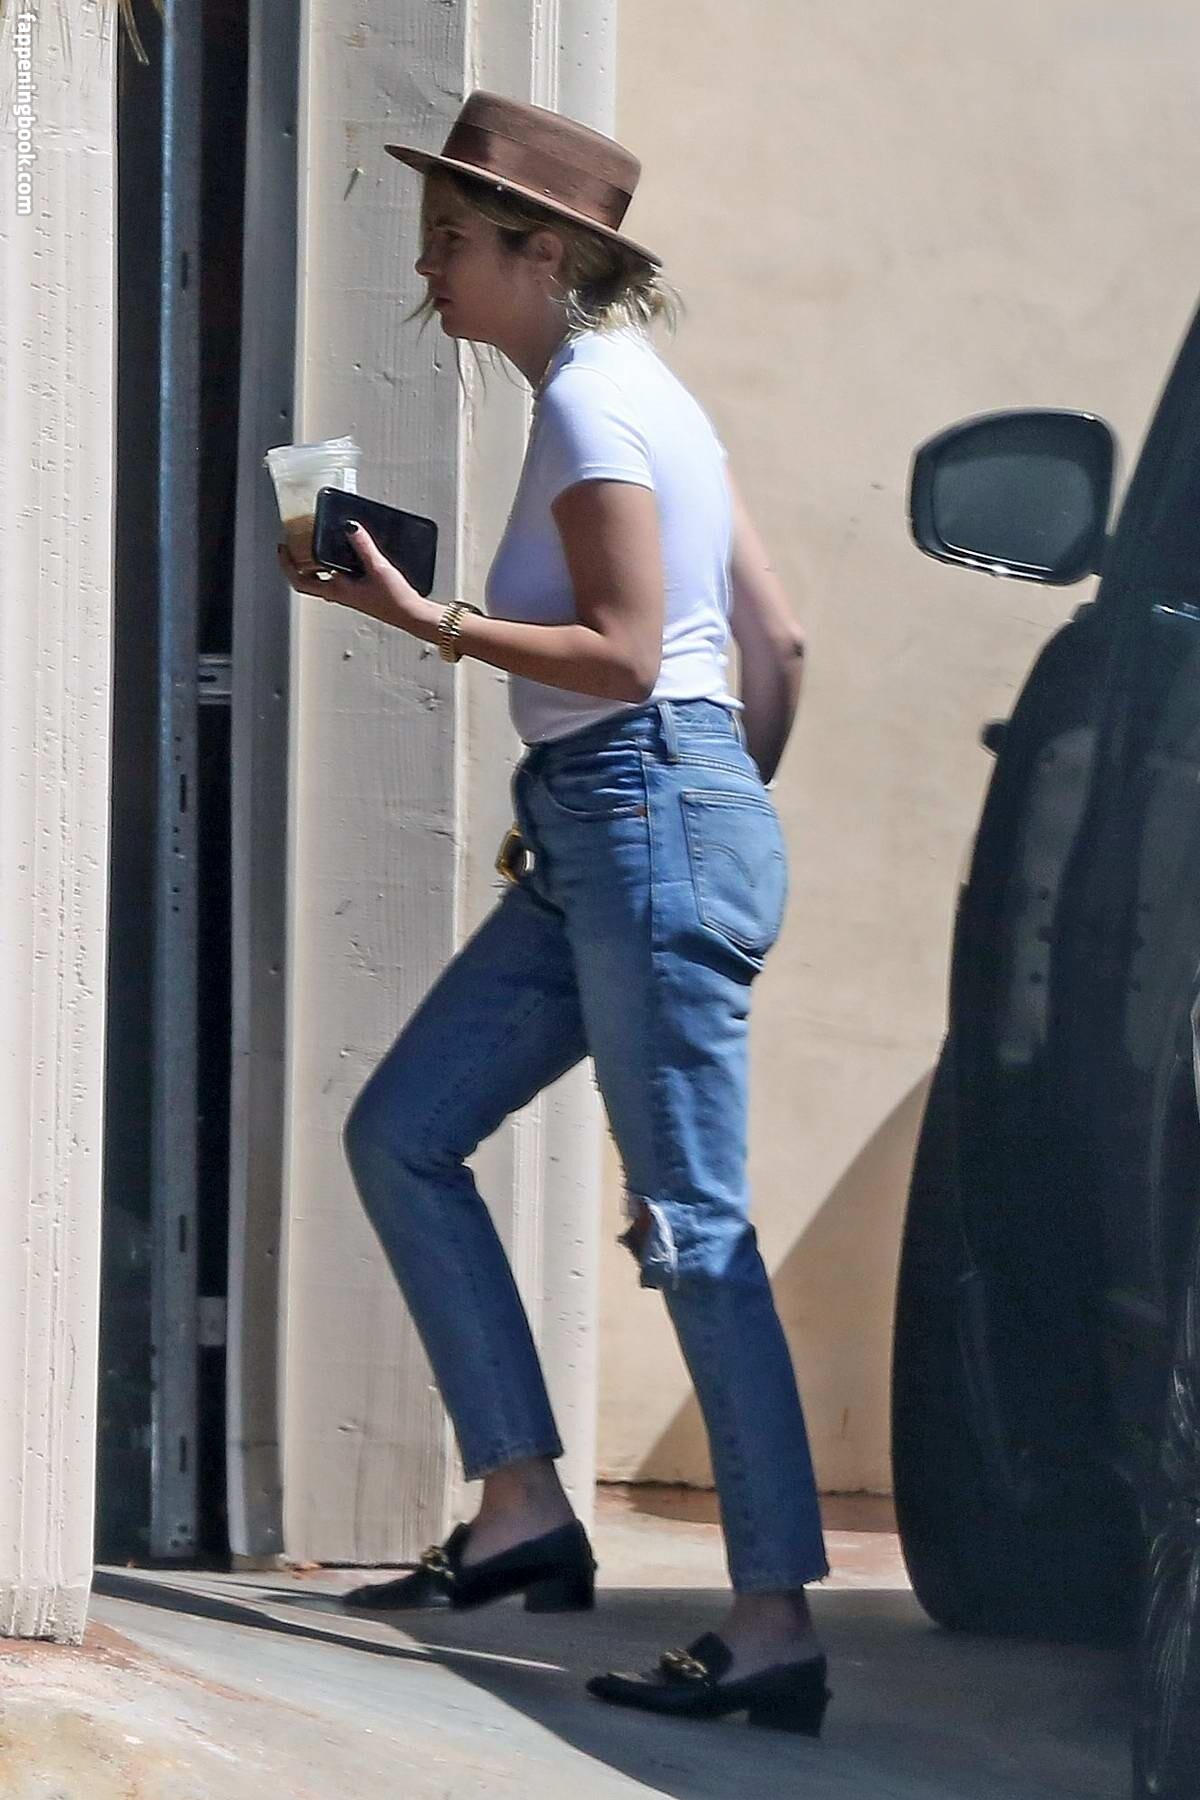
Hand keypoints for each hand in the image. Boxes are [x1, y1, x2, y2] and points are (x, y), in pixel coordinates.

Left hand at [276, 522, 440, 642]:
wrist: (411, 615)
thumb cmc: (394, 600)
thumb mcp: (378, 568)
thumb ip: (363, 546)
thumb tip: (350, 527)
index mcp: (337, 590)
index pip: (301, 581)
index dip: (287, 565)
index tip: (282, 549)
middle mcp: (339, 594)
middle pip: (309, 580)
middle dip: (299, 563)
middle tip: (296, 545)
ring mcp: (348, 595)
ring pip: (323, 579)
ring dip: (316, 564)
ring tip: (317, 546)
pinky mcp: (359, 593)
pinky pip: (339, 579)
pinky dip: (335, 566)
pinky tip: (347, 555)